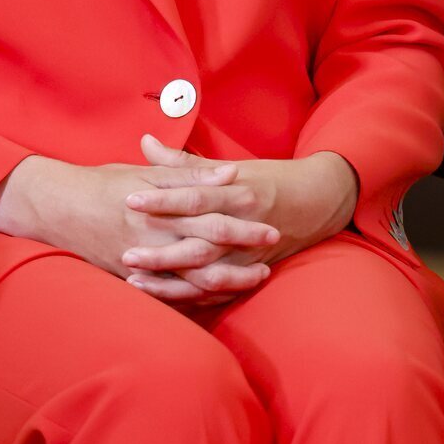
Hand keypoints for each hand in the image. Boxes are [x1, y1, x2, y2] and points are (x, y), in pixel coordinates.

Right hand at [0, 150, 282, 288]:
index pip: (208, 212)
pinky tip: (218, 295)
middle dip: (241, 251)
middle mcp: (154, 237)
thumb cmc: (102, 183)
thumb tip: (228, 173)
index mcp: (158, 206)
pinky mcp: (133, 278)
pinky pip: (172, 294)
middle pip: (206, 248)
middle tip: (271, 251)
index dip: (239, 216)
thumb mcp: (143, 172)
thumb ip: (186, 174)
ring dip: (227, 278)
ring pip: (193, 277)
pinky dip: (198, 296)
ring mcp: (144, 262)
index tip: (267, 216)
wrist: (57, 207)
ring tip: (255, 278)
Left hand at [119, 136, 359, 306]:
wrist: (317, 199)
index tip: (130, 200)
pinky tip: (165, 300)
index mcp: (234, 191)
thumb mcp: (228, 166)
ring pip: (206, 274)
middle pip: (197, 242)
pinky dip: (193, 298)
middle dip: (161, 251)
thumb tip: (146, 143)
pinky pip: (219, 291)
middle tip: (126, 253)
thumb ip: (184, 162)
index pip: (193, 196)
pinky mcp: (251, 272)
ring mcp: (247, 254)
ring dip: (171, 281)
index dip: (161, 199)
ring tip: (136, 283)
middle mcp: (241, 225)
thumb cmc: (268, 178)